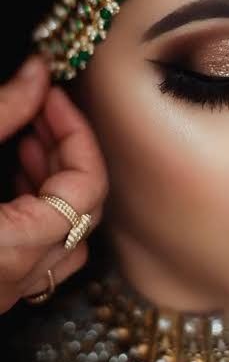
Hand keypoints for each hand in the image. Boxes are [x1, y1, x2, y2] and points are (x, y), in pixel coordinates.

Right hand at [0, 55, 107, 311]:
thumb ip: (1, 112)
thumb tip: (37, 71)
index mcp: (9, 250)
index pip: (86, 187)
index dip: (77, 135)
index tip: (55, 97)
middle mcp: (17, 278)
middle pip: (83, 208)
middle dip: (69, 150)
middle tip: (43, 110)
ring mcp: (7, 290)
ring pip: (68, 232)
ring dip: (57, 179)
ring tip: (30, 137)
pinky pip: (44, 248)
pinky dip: (40, 207)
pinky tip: (18, 176)